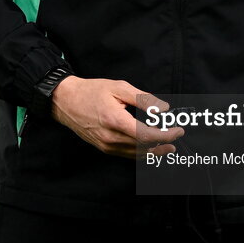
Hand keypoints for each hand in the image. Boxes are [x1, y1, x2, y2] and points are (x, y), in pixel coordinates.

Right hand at [51, 76, 184, 158]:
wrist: (66, 101)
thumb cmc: (91, 92)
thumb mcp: (118, 87)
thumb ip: (142, 98)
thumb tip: (163, 108)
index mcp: (115, 121)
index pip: (146, 135)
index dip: (165, 135)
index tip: (178, 130)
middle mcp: (111, 138)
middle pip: (144, 148)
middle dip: (163, 143)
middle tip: (177, 136)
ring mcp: (106, 146)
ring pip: (136, 154)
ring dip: (154, 151)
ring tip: (168, 146)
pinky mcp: (104, 148)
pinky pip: (127, 154)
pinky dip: (141, 153)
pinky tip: (150, 148)